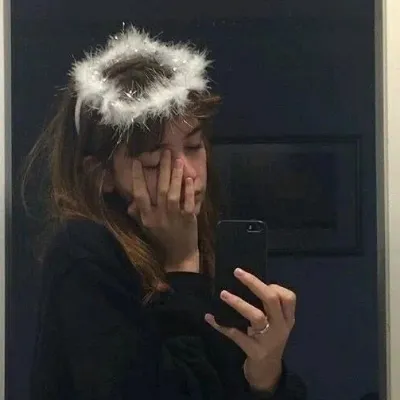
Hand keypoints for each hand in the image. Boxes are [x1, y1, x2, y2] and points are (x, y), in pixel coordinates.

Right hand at [128, 150, 198, 271]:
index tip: (137, 161)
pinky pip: (188, 203)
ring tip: (178, 160)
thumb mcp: (146, 227)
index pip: (140, 194)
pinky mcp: (188, 219)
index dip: (137, 178)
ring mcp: (174, 217)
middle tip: (165, 152)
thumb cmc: (161, 239)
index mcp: (147, 217)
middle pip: (160, 189)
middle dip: (162, 169)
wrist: (179, 255)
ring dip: (176, 176)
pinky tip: (190, 178)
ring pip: (174, 194)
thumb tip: (130, 203)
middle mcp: (159, 216)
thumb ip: (138, 214)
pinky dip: (189, 191)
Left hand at [205, 268, 295, 390]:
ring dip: (238, 303)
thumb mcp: (276, 325)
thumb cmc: (269, 341)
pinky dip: (222, 326)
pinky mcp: (255, 351)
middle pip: (271, 300)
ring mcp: (268, 340)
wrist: (268, 373)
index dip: (273, 286)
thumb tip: (245, 283)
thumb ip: (268, 308)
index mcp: (287, 318)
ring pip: (256, 316)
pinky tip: (210, 317)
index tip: (257, 282)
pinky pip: (237, 335)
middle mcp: (281, 327)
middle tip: (237, 272)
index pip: (288, 297)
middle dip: (254, 283)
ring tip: (223, 294)